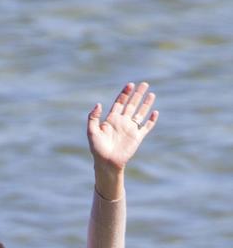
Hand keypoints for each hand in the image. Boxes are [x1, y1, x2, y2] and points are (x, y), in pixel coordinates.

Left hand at [88, 82, 157, 196]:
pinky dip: (151, 120)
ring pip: (140, 113)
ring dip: (146, 104)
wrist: (106, 163)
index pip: (120, 103)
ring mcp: (130, 129)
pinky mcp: (137, 138)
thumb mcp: (92, 132)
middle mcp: (122, 122)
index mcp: (112, 119)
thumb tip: (98, 104)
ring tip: (151, 94)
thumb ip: (93, 117)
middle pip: (132, 105)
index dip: (125, 94)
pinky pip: (146, 127)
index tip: (130, 85)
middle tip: (144, 84)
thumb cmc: (98, 149)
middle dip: (137, 94)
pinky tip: (155, 112)